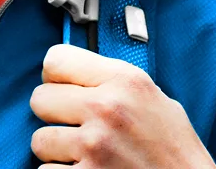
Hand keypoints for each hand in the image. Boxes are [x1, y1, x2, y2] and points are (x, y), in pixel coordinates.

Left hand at [30, 44, 215, 167]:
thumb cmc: (176, 153)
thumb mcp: (154, 100)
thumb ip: (113, 81)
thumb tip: (74, 72)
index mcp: (125, 80)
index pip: (56, 59)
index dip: (55, 78)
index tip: (64, 90)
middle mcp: (107, 108)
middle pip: (40, 99)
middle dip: (54, 116)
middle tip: (75, 128)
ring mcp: (95, 146)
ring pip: (39, 140)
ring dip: (57, 151)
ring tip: (86, 156)